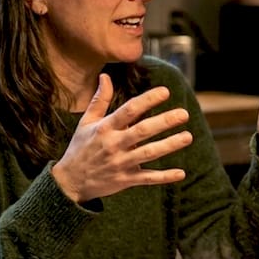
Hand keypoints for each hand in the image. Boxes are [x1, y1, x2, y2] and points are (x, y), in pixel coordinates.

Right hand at [51, 75, 193, 203]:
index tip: (165, 92)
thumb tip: (106, 76)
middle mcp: (113, 144)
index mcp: (105, 128)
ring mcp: (120, 163)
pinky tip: (181, 173)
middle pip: (142, 131)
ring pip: (148, 153)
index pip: (129, 110)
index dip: (147, 100)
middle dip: (164, 122)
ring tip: (188, 137)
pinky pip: (147, 178)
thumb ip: (99, 100)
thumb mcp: (86, 122)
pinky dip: (164, 177)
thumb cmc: (81, 148)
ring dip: (169, 145)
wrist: (70, 182)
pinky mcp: (125, 180)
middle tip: (184, 114)